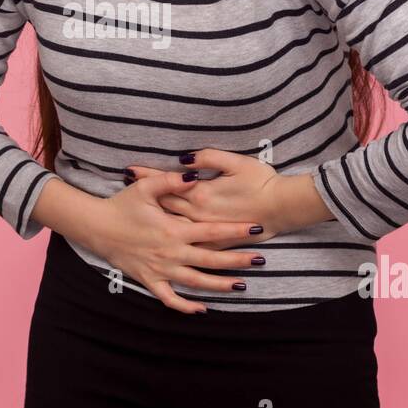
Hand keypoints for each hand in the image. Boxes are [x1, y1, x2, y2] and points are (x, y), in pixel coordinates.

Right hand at [84, 170, 266, 314]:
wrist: (96, 227)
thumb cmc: (121, 205)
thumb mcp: (144, 188)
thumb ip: (171, 181)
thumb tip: (194, 175)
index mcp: (172, 229)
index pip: (211, 231)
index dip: (235, 230)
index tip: (255, 228)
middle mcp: (170, 252)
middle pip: (211, 259)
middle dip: (237, 260)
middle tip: (260, 259)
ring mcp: (160, 269)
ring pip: (196, 282)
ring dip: (219, 285)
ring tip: (241, 285)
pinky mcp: (149, 280)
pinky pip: (169, 298)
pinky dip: (185, 306)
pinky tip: (202, 309)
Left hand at [124, 148, 305, 250]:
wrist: (283, 207)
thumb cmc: (261, 181)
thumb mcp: (235, 162)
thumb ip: (207, 159)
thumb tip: (183, 159)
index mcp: (201, 194)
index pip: (167, 183)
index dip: (147, 176)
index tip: (129, 171)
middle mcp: (198, 216)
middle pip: (165, 206)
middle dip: (144, 199)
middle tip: (124, 194)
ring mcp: (207, 232)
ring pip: (174, 227)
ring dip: (154, 222)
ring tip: (134, 221)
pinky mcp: (218, 244)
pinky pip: (192, 248)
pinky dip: (176, 244)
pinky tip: (165, 248)